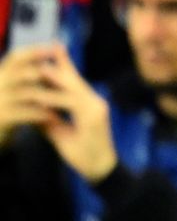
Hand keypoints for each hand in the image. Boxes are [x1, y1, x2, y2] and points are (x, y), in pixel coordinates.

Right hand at [0, 45, 58, 146]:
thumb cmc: (11, 105)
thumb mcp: (17, 86)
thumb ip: (33, 70)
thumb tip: (57, 46)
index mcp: (2, 74)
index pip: (15, 58)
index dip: (34, 51)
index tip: (54, 47)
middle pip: (19, 73)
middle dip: (42, 71)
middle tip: (63, 72)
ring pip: (25, 93)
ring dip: (46, 94)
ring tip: (65, 95)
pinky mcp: (2, 118)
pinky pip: (24, 113)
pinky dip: (40, 113)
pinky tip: (54, 115)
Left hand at [25, 45, 117, 182]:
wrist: (101, 171)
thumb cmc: (84, 156)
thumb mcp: (63, 136)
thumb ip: (50, 122)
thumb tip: (32, 111)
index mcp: (89, 105)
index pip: (74, 83)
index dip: (63, 68)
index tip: (49, 55)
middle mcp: (95, 103)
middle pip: (75, 81)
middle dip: (60, 66)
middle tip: (48, 49)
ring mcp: (96, 109)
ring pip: (74, 90)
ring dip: (57, 79)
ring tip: (43, 67)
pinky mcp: (95, 118)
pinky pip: (74, 104)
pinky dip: (60, 98)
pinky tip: (48, 92)